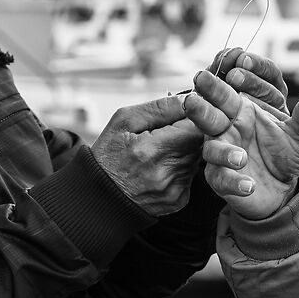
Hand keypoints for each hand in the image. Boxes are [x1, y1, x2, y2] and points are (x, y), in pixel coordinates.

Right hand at [90, 93, 201, 217]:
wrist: (98, 195)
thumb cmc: (109, 153)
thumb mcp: (125, 120)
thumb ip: (161, 107)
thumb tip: (192, 97)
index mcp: (153, 149)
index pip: (197, 126)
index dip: (196, 116)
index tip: (185, 113)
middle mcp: (167, 173)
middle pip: (200, 142)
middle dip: (189, 132)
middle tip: (168, 132)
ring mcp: (175, 189)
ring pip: (197, 158)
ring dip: (185, 149)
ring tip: (159, 150)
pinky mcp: (178, 200)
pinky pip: (190, 175)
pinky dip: (180, 167)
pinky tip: (160, 168)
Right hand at [182, 52, 298, 220]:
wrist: (281, 186)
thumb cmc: (284, 152)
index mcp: (242, 109)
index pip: (233, 87)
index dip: (237, 77)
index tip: (240, 63)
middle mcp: (226, 127)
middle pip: (210, 112)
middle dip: (205, 100)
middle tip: (201, 79)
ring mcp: (220, 153)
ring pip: (212, 148)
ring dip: (224, 151)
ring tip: (242, 157)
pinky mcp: (220, 179)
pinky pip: (222, 179)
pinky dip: (235, 182)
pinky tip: (250, 185)